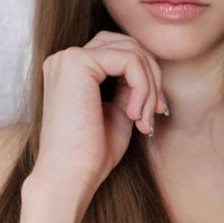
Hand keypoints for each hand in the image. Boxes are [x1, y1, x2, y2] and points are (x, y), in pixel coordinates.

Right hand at [31, 31, 166, 195]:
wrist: (69, 178)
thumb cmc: (92, 152)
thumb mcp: (119, 110)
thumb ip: (130, 85)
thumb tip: (152, 67)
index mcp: (72, 69)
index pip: (120, 51)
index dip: (146, 76)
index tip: (155, 110)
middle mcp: (66, 58)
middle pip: (128, 45)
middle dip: (152, 76)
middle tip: (157, 112)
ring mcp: (69, 58)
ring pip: (132, 51)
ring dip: (150, 85)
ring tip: (145, 118)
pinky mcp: (78, 63)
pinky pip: (129, 61)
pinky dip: (143, 87)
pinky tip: (134, 115)